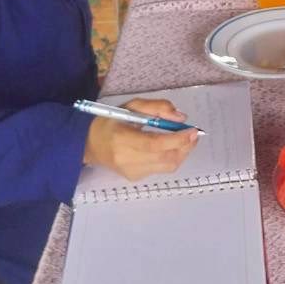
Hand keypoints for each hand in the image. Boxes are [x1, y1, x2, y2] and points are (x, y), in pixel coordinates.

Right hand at [82, 98, 197, 180]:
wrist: (90, 144)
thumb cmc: (112, 121)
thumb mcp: (132, 105)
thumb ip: (157, 107)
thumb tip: (181, 118)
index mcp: (122, 139)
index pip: (155, 144)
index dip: (177, 139)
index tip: (193, 131)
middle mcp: (126, 159)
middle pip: (165, 157)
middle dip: (185, 146)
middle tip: (194, 134)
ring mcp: (131, 172)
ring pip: (167, 166)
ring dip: (182, 153)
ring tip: (186, 140)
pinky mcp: (135, 177)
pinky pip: (161, 169)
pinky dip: (171, 157)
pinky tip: (169, 148)